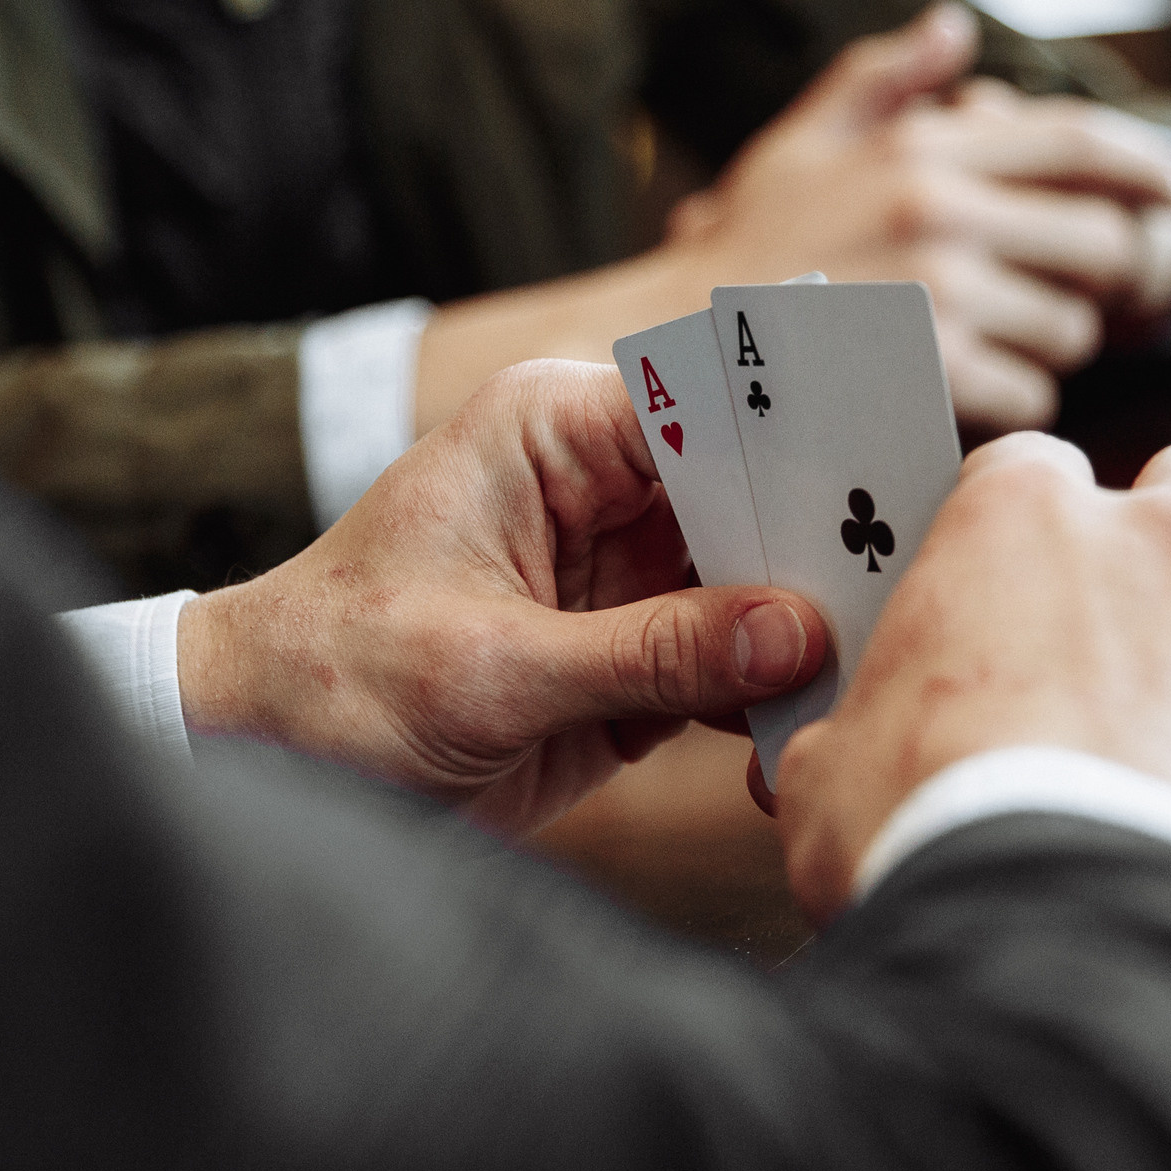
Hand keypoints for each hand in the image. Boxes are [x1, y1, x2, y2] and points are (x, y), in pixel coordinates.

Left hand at [177, 361, 827, 835]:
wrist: (257, 760)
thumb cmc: (332, 681)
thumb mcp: (489, 668)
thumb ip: (650, 651)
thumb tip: (796, 634)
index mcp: (556, 434)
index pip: (712, 410)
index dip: (803, 441)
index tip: (889, 475)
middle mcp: (605, 491)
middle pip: (755, 499)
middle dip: (822, 547)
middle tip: (912, 583)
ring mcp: (628, 576)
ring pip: (760, 585)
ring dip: (809, 632)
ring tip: (880, 666)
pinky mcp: (638, 657)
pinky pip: (735, 664)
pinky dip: (770, 699)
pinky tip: (814, 728)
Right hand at [668, 3, 1170, 431]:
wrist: (674, 349)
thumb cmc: (743, 254)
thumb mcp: (804, 146)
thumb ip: (883, 80)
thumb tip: (953, 28)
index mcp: (925, 150)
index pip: (1081, 144)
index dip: (1149, 168)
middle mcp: (943, 214)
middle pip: (1104, 244)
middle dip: (1107, 278)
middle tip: (1079, 295)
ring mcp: (941, 298)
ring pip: (1072, 330)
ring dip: (1050, 345)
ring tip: (991, 343)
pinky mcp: (934, 378)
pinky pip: (1031, 395)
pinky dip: (1012, 400)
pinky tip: (964, 393)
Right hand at [769, 432, 1170, 922]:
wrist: (1078, 948)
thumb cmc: (939, 837)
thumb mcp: (830, 775)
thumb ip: (855, 728)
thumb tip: (847, 758)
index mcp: (1028, 517)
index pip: (1026, 471)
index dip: (1013, 539)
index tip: (1000, 601)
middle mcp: (1169, 539)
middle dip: (1166, 543)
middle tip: (1121, 639)